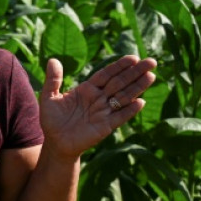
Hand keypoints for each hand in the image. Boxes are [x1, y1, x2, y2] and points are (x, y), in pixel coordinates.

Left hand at [39, 56, 156, 159]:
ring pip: (124, 97)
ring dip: (137, 87)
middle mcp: (99, 99)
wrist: (55, 143)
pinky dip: (130, 110)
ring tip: (151, 76)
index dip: (120, 66)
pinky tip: (140, 102)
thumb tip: (53, 60)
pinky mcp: (106, 126)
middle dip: (135, 72)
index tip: (133, 57)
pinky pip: (120, 117)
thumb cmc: (52, 120)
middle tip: (151, 62)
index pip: (107, 74)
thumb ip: (53, 79)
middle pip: (120, 82)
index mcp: (87, 89)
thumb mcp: (49, 98)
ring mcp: (104, 112)